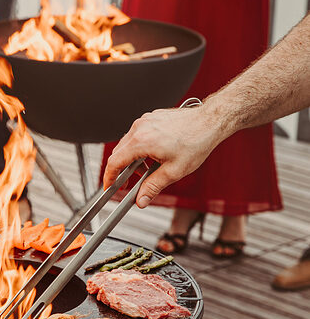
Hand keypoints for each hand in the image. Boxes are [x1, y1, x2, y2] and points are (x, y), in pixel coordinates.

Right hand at [102, 106, 217, 206]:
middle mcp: (139, 128)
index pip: (114, 162)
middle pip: (118, 153)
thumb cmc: (196, 142)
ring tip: (144, 172)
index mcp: (142, 141)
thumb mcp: (174, 171)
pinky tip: (152, 157)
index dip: (109, 177)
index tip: (109, 187)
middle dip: (120, 171)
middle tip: (127, 185)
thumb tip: (141, 200)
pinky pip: (137, 135)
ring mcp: (144, 121)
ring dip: (131, 159)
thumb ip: (153, 187)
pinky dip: (139, 148)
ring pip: (127, 144)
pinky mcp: (151, 118)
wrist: (209, 122)